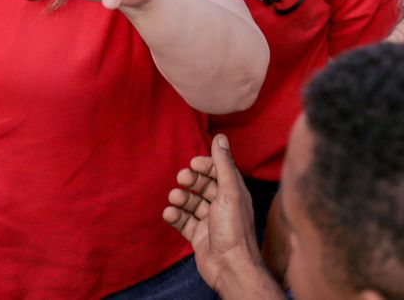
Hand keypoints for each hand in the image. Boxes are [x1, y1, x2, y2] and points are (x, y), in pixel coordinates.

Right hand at [163, 135, 264, 295]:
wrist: (230, 267)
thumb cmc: (234, 229)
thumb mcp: (229, 191)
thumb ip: (223, 164)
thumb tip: (221, 137)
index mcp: (234, 193)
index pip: (218, 171)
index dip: (206, 165)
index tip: (194, 163)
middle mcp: (222, 205)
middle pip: (203, 185)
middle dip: (191, 180)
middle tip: (182, 179)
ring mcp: (209, 221)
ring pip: (191, 202)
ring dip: (180, 198)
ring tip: (175, 199)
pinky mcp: (198, 236)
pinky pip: (183, 221)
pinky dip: (175, 215)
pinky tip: (170, 214)